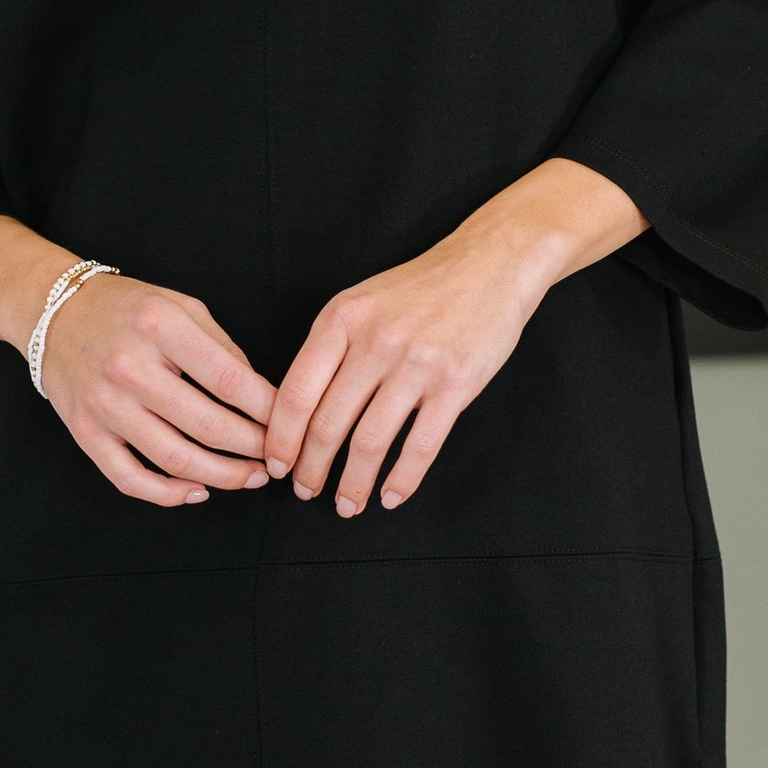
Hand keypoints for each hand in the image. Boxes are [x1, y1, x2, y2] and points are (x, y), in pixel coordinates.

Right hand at [0, 214, 278, 507]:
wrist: (55, 313)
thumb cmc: (127, 309)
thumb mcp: (182, 306)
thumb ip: (223, 348)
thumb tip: (262, 398)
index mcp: (160, 327)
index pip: (230, 382)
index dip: (269, 411)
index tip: (291, 424)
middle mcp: (129, 368)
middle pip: (208, 426)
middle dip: (253, 449)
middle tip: (278, 459)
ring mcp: (104, 405)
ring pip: (175, 459)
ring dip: (222, 476)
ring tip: (250, 478)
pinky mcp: (85, 433)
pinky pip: (130, 479)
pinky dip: (168, 494)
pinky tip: (197, 491)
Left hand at [262, 161, 645, 516]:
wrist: (490, 263)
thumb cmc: (420, 288)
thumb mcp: (361, 301)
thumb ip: (330, 348)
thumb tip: (297, 410)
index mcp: (341, 320)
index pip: (297, 392)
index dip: (281, 439)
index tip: (277, 465)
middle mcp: (375, 342)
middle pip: (328, 424)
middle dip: (311, 469)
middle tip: (306, 491)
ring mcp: (417, 364)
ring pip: (370, 442)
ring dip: (354, 484)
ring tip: (347, 504)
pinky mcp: (456, 384)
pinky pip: (421, 446)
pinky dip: (402, 480)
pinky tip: (391, 496)